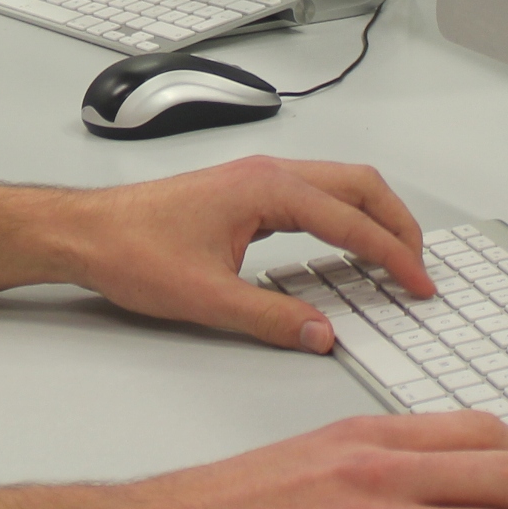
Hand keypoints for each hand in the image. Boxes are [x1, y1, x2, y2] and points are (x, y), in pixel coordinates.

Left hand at [52, 154, 431, 352]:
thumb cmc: (132, 250)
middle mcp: (267, 174)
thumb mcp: (206, 298)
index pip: (351, 220)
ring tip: (397, 260)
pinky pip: (316, 196)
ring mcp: (257, 179)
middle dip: (398, 225)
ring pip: (340, 185)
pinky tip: (348, 249)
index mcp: (266, 189)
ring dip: (375, 218)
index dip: (392, 254)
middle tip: (420, 269)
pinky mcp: (247, 193)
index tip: (418, 282)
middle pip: (359, 186)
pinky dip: (346, 218)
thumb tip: (321, 335)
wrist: (86, 232)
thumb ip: (271, 319)